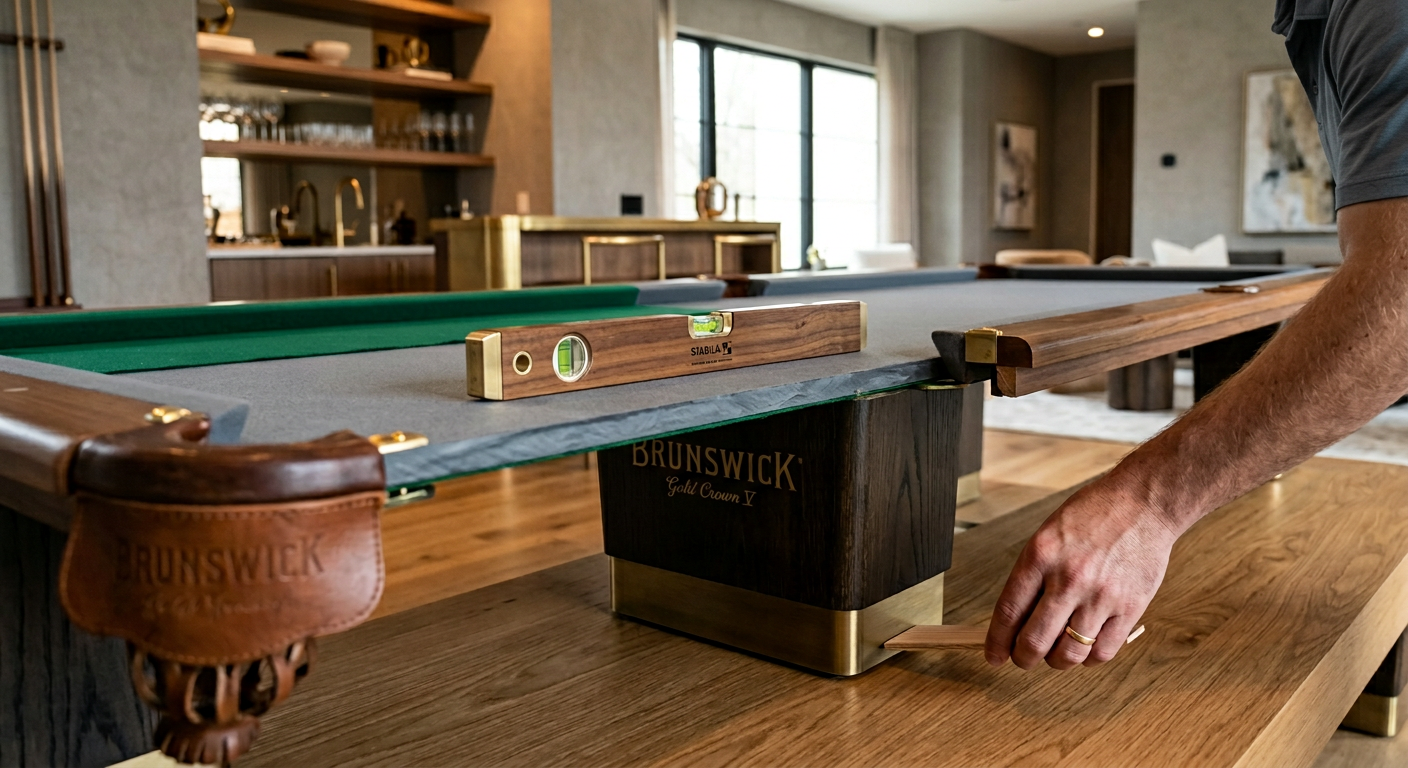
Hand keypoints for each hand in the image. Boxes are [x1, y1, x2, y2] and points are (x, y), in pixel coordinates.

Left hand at [984, 474, 1179, 669]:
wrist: (1144, 503)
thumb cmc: (1094, 514)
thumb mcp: (1047, 535)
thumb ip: (1032, 575)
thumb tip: (1017, 617)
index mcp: (1041, 557)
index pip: (1009, 612)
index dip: (998, 641)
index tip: (994, 656)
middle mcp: (1068, 579)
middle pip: (1035, 641)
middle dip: (1022, 658)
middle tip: (1022, 659)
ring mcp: (1101, 596)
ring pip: (1069, 654)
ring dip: (1057, 662)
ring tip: (1055, 654)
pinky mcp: (1130, 608)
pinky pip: (1103, 652)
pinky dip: (1089, 658)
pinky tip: (1085, 647)